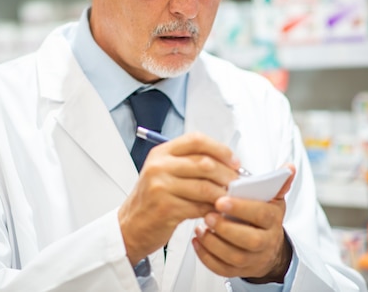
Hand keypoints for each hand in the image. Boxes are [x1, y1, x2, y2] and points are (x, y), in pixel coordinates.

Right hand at [118, 133, 240, 264]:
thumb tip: (226, 163)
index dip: (220, 149)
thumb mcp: (164, 173)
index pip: (196, 140)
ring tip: (229, 198)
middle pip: (204, 163)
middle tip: (237, 183)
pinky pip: (199, 207)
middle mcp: (159, 166)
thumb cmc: (151, 200)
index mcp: (161, 153)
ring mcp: (161, 187)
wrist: (130, 226)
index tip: (234, 161)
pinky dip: (212, 210)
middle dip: (227, 174)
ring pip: (205, 186)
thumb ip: (189, 164)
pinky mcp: (166, 208)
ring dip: (223, 194)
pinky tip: (216, 211)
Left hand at [192, 164, 294, 281]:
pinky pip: (222, 269)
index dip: (241, 208)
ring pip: (234, 257)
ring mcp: (252, 259)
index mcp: (273, 221)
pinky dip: (207, 257)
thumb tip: (289, 167)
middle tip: (208, 215)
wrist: (268, 248)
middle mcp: (265, 242)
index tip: (221, 200)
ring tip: (200, 227)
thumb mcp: (273, 199)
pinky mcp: (239, 271)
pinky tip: (198, 241)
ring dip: (213, 243)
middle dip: (226, 228)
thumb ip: (277, 183)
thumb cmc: (265, 219)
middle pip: (249, 240)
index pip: (261, 214)